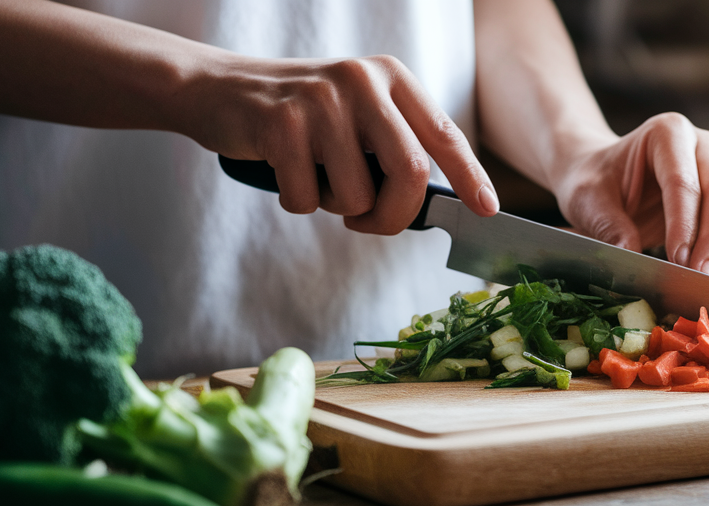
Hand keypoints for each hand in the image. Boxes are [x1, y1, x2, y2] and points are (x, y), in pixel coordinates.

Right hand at [175, 54, 498, 233]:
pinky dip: (298, 203)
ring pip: (356, 195)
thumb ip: (396, 147)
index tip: (488, 210)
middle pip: (410, 172)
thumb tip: (438, 205)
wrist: (220, 90)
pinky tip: (284, 173)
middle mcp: (363, 80)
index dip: (471, 176)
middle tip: (372, 224)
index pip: (445, 134)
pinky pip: (306, 199)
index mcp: (391, 77)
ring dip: (337, 209)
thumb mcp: (359, 115)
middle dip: (396, 215)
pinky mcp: (280, 123)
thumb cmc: (303, 117)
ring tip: (317, 180)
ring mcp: (321, 99)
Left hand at [547, 113, 708, 279]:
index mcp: (667, 133)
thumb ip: (607, 224)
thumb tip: (630, 254)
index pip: (682, 182)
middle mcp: (702, 144)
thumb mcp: (585, 199)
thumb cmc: (594, 182)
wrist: (603, 176)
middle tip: (704, 277)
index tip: (679, 260)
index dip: (684, 224)